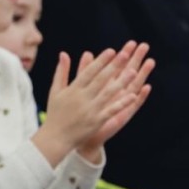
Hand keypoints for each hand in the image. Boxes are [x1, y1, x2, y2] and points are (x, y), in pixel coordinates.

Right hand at [34, 43, 142, 163]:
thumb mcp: (55, 91)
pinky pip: (111, 110)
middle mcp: (82, 98)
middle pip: (101, 79)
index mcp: (73, 89)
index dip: (101, 61)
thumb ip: (61, 72)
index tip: (111, 51)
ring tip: (133, 71)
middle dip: (114, 66)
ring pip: (109, 93)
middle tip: (126, 54)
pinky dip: (122, 103)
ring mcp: (91, 110)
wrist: (55, 138)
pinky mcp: (97, 121)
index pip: (89, 71)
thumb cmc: (55, 113)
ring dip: (121, 82)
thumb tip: (63, 53)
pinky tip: (133, 96)